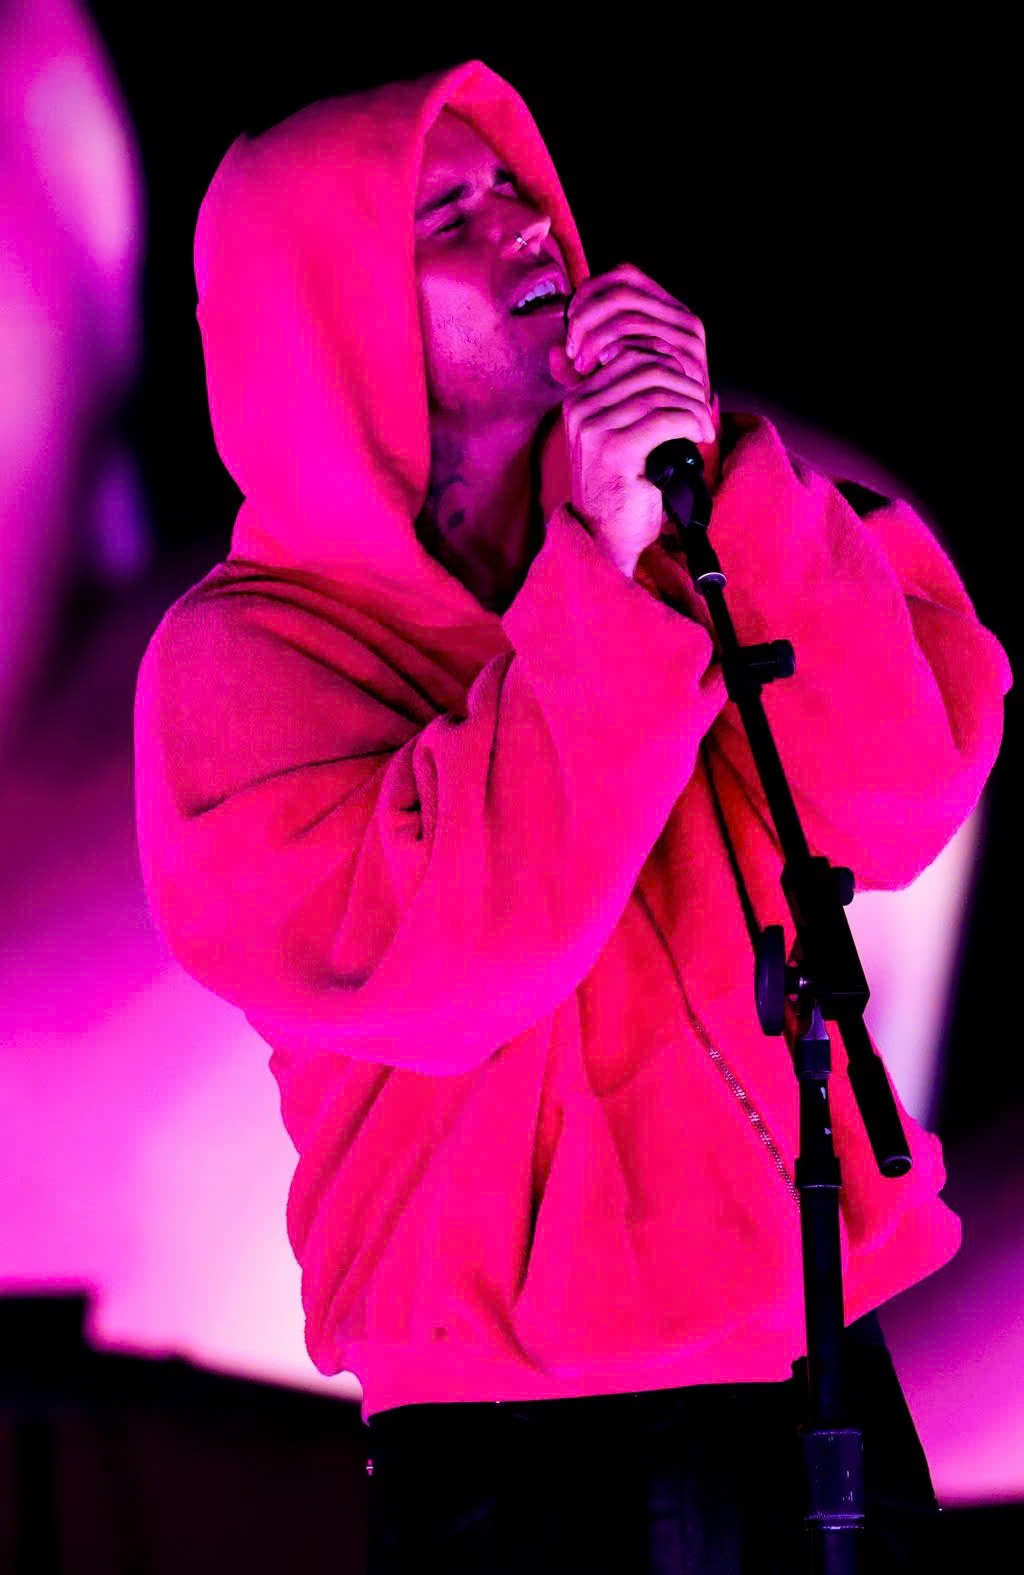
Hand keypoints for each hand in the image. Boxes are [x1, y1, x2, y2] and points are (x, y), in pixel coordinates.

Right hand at [549, 262, 713, 574]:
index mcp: (579, 399)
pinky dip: (692, 423)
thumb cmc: (621, 487)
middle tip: (703, 411)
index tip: (689, 393)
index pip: (633, 355)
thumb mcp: (619, 434)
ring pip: (660, 392)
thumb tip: (665, 357)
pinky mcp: (615, 451)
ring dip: (694, 407)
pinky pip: (665, 419)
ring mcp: (594, 430)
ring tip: (705, 428)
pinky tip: (700, 438)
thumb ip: (631, 399)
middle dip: (687, 385)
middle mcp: (581, 409)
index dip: (672, 367)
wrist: (606, 536)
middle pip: (649, 368)